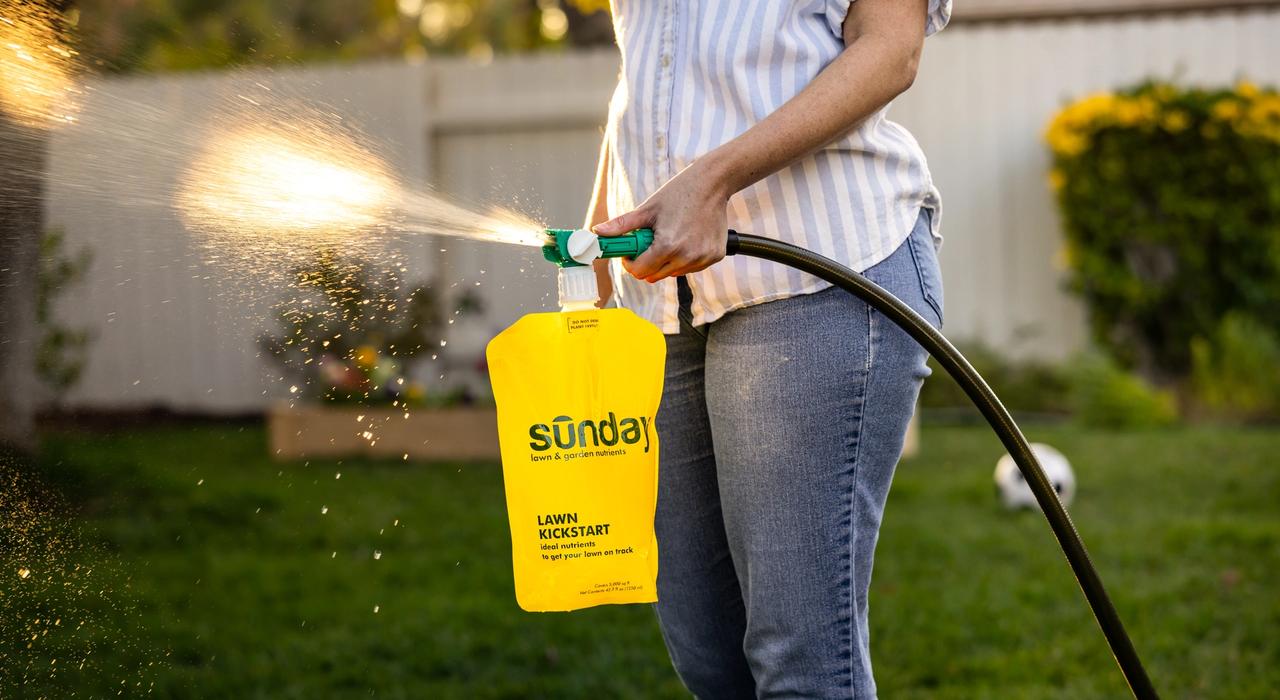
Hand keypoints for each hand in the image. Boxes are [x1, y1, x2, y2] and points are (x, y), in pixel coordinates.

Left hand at [592, 160, 729, 282]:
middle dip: (646, 263)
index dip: (630, 263)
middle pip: (654, 276)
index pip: (639, 271)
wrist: (712, 183)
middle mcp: (686, 256)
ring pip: (672, 273)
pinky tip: (687, 238)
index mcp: (667, 245)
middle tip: (650, 242)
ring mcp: (702, 258)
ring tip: (671, 236)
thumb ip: (622, 225)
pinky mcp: (714, 257)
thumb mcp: (648, 209)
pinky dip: (684, 259)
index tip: (630, 253)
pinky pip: (691, 267)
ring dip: (666, 261)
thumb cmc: (679, 192)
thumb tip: (597, 231)